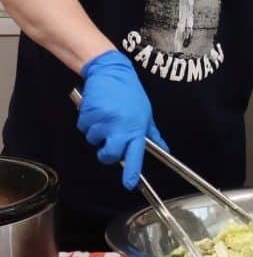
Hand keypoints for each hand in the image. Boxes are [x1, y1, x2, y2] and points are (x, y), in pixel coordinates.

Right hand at [77, 49, 168, 190]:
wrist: (111, 72)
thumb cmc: (130, 94)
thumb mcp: (146, 114)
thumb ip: (153, 134)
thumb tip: (165, 150)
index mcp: (137, 128)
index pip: (135, 155)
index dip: (131, 171)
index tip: (129, 184)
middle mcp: (120, 127)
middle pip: (108, 156)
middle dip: (106, 153)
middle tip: (109, 140)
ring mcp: (103, 122)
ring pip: (93, 141)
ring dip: (97, 133)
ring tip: (106, 116)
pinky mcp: (88, 115)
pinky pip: (84, 128)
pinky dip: (88, 122)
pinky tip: (96, 110)